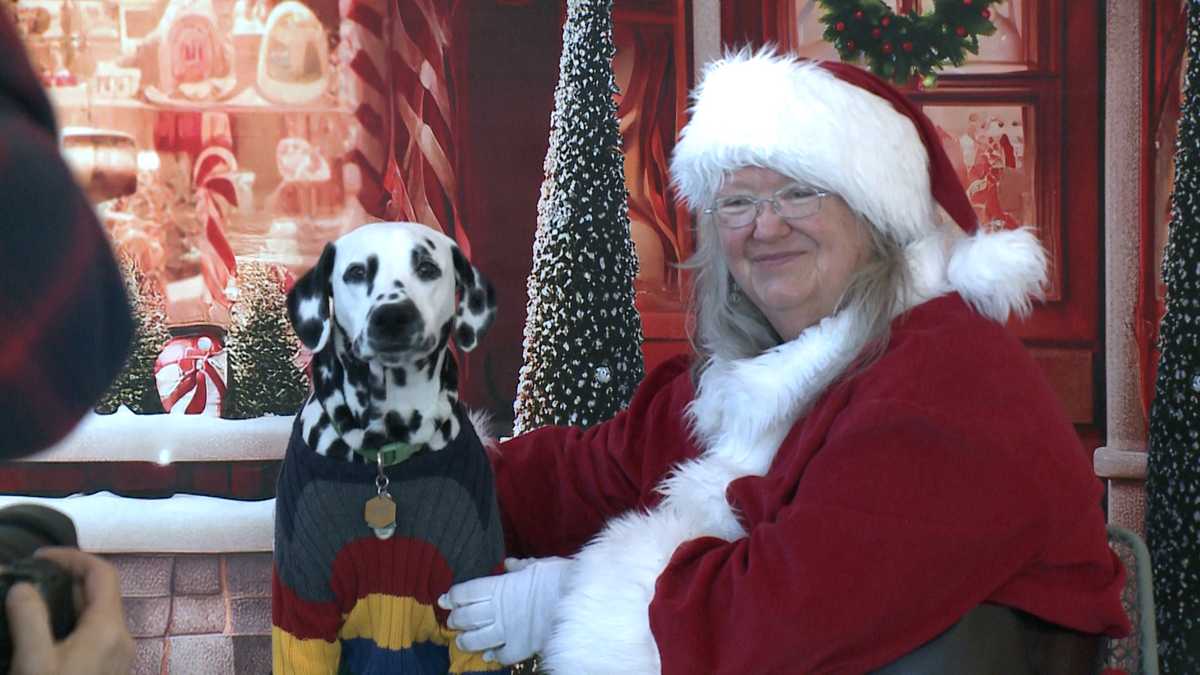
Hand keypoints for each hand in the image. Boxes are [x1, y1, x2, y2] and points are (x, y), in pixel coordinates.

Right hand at [5, 547, 133, 674]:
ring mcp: (119, 655)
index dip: (72, 557)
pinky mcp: (110, 668)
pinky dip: (72, 622)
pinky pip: (94, 634)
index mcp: (110, 627)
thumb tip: (23, 587)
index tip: (40, 557)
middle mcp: (122, 637)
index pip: (102, 572)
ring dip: (68, 601)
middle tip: (32, 578)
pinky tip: (47, 631)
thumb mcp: (33, 660)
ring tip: (34, 601)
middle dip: (67, 579)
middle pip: (100, 593)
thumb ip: (29, 619)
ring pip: (96, 614)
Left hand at [439, 556, 571, 664]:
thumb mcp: (538, 565)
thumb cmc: (558, 577)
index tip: (445, 599)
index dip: (452, 596)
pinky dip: (493, 656)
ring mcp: (506, 631)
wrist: (577, 601)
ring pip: (476, 639)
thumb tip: (508, 564)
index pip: (465, 592)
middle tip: (453, 620)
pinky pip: (500, 655)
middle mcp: (497, 610)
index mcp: (498, 587)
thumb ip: (520, 567)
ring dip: (465, 641)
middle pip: (465, 617)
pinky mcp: (519, 647)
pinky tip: (490, 655)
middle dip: (456, 619)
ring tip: (462, 641)